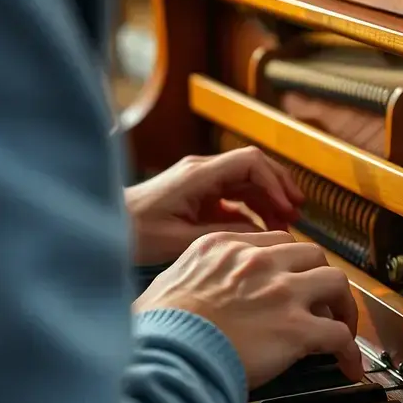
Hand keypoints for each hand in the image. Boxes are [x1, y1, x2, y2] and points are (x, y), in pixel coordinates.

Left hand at [126, 147, 304, 264]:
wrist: (106, 226)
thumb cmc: (133, 232)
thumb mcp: (180, 239)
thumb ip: (222, 233)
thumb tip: (259, 232)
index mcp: (198, 175)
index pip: (250, 162)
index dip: (275, 182)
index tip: (288, 207)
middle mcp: (202, 171)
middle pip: (254, 167)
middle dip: (279, 187)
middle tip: (297, 213)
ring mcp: (201, 180)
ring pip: (247, 180)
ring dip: (269, 198)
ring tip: (285, 223)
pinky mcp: (198, 193)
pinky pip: (235, 194)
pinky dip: (253, 207)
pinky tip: (262, 227)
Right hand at [134, 230, 363, 388]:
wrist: (165, 354)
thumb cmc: (158, 328)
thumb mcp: (169, 281)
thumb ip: (195, 277)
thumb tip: (199, 294)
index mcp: (226, 247)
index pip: (275, 243)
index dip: (290, 264)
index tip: (292, 280)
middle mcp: (259, 262)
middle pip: (312, 255)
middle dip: (320, 277)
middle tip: (322, 301)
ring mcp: (281, 292)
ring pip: (336, 283)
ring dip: (343, 306)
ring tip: (342, 327)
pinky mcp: (296, 329)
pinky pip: (338, 334)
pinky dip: (348, 350)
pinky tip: (347, 366)